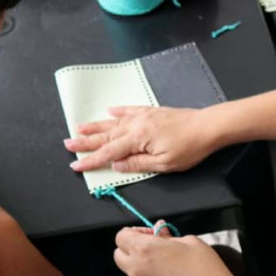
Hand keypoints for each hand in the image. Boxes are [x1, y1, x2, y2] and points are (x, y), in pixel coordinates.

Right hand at [64, 106, 218, 173]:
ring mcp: (143, 116)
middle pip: (106, 135)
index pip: (109, 152)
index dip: (91, 160)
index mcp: (138, 139)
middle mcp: (136, 125)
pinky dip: (118, 111)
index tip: (75, 165)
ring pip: (113, 122)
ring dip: (96, 126)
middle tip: (67, 144)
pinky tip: (109, 110)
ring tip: (79, 127)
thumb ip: (137, 164)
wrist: (207, 126)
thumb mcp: (164, 164)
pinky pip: (130, 110)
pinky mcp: (152, 112)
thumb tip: (116, 166)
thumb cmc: (189, 148)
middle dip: (85, 141)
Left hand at [113, 227, 244, 275]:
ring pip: (132, 275)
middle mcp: (136, 271)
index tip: (151, 235)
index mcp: (144, 250)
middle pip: (118, 256)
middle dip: (132, 250)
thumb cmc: (205, 271)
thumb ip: (168, 235)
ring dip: (144, 269)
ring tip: (170, 270)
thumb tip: (160, 232)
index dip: (135, 232)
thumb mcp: (190, 241)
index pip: (121, 236)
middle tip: (154, 250)